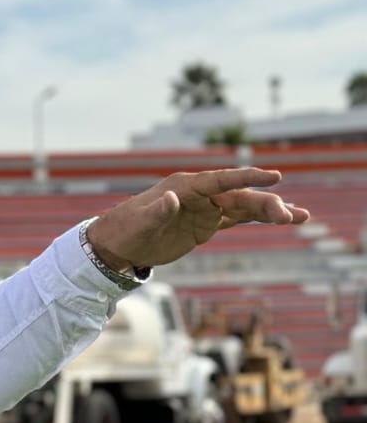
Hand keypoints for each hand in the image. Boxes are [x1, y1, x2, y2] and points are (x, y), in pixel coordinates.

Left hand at [85, 167, 310, 271]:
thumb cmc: (126, 230)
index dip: (247, 178)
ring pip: (246, 207)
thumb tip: (171, 198)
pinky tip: (286, 220)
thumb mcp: (139, 223)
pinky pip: (240, 220)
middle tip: (289, 215)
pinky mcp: (208, 224)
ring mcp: (207, 209)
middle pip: (240, 195)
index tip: (275, 177)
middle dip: (266, 203)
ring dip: (272, 211)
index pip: (222, 180)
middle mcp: (201, 194)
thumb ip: (157, 212)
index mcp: (186, 186)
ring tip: (302, 217)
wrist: (119, 245)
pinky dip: (261, 220)